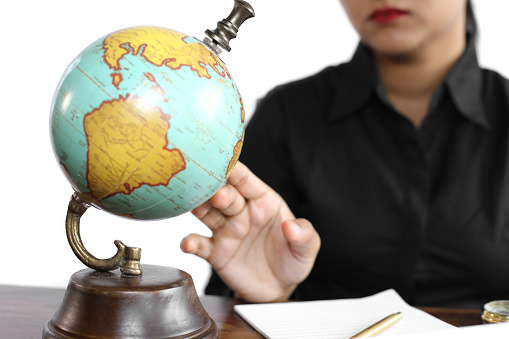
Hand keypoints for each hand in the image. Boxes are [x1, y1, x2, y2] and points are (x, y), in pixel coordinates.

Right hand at [181, 162, 320, 302]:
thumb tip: (291, 227)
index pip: (247, 181)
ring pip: (208, 214)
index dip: (235, 170)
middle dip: (219, 191)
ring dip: (200, 209)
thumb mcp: (307, 248)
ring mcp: (226, 231)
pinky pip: (200, 245)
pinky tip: (187, 244)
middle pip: (226, 196)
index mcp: (263, 202)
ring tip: (194, 207)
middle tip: (216, 193)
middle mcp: (242, 212)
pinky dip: (191, 243)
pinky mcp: (216, 252)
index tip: (224, 161)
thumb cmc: (292, 260)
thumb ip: (304, 234)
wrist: (277, 290)